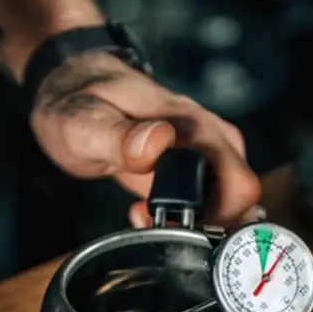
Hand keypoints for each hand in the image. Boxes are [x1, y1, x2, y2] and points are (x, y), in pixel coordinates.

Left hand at [28, 51, 261, 228]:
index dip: (211, 215)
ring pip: (228, 197)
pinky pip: (207, 193)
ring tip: (150, 217)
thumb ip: (121, 136)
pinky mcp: (189, 159)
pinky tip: (153, 213)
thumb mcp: (84, 122)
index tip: (167, 222)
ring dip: (196, 221)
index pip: (237, 183)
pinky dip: (187, 213)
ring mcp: (201, 146)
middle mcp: (205, 133)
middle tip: (157, 225)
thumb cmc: (77, 100)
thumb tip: (159, 143)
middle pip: (241, 195)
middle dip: (207, 223)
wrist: (71, 86)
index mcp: (189, 125)